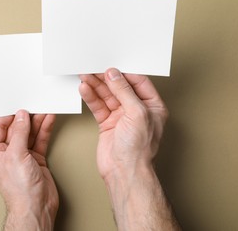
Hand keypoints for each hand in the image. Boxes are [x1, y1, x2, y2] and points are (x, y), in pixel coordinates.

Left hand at [0, 110, 57, 229]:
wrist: (36, 207)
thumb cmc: (19, 190)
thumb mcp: (15, 155)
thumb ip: (19, 133)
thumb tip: (21, 116)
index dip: (9, 116)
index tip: (20, 108)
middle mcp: (6, 153)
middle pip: (16, 129)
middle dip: (26, 117)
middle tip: (35, 106)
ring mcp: (22, 156)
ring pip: (29, 133)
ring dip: (37, 122)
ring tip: (45, 110)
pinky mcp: (35, 159)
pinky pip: (39, 140)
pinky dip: (44, 130)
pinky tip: (49, 120)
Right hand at [79, 68, 179, 229]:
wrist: (124, 172)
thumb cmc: (139, 149)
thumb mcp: (137, 113)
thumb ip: (124, 91)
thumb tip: (114, 74)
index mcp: (152, 105)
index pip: (138, 82)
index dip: (125, 72)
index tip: (112, 64)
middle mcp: (136, 109)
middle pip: (120, 87)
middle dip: (106, 77)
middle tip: (93, 67)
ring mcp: (121, 116)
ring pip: (107, 95)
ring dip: (96, 85)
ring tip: (85, 75)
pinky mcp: (107, 123)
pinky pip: (98, 106)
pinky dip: (91, 97)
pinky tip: (85, 89)